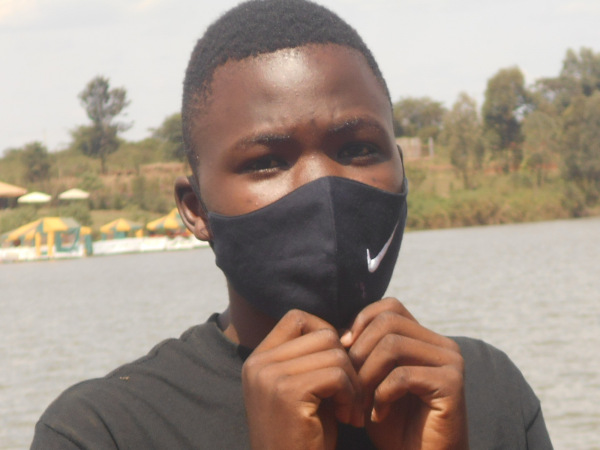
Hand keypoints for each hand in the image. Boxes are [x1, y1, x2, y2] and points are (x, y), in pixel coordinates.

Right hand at [242, 310, 363, 449]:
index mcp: (258, 359)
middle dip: (346, 362)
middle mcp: (258, 363)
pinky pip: (336, 374)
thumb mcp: (306, 389)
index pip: (297, 318)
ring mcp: (269, 376)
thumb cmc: (306, 438)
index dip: (326, 335)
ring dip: (352, 381)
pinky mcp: (287, 392)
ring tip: (351, 409)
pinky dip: (351, 394)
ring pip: (334, 351)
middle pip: (322, 333)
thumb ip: (316, 358)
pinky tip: (349, 418)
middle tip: (352, 395)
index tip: (339, 368)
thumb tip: (348, 331)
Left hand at [341, 298, 468, 449]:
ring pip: (392, 346)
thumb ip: (361, 352)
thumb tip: (337, 330)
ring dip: (366, 376)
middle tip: (347, 387)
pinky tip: (378, 415)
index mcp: (425, 339)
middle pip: (387, 323)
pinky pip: (403, 375)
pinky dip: (382, 396)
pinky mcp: (452, 384)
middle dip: (359, 353)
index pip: (390, 307)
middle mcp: (442, 345)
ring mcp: (451, 362)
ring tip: (358, 404)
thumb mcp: (371, 381)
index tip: (343, 349)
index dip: (362, 321)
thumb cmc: (393, 424)